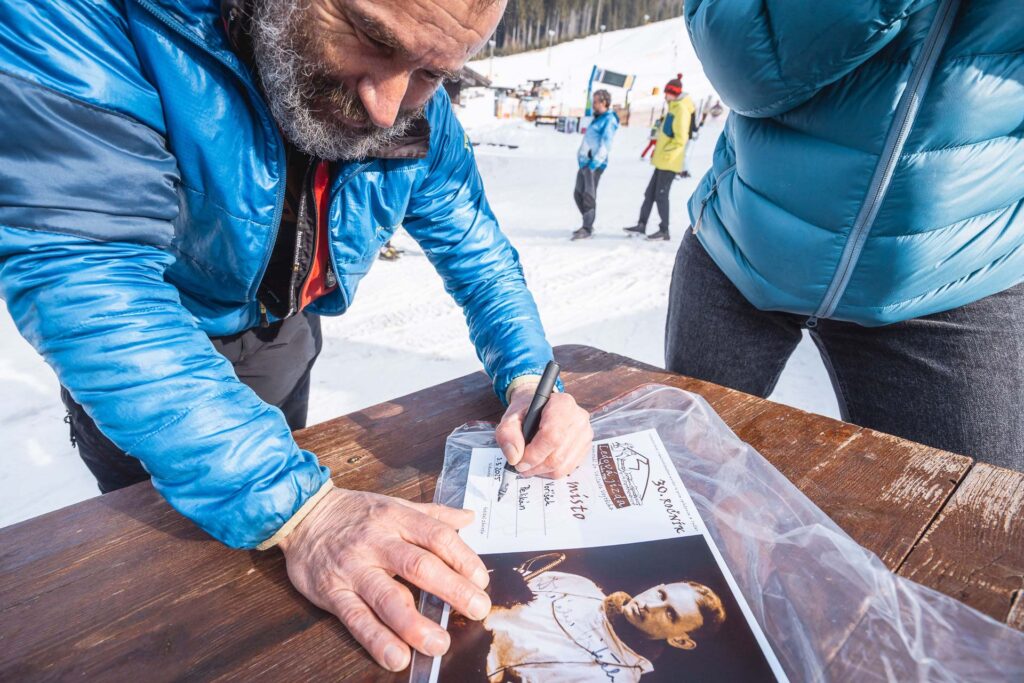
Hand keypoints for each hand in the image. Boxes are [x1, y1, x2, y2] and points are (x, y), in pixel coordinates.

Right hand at [278, 488, 490, 671]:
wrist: (302, 513)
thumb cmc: (355, 512)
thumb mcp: (394, 504)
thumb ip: (433, 514)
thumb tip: (469, 518)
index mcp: (396, 518)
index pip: (437, 537)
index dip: (463, 558)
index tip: (481, 580)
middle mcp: (377, 542)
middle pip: (419, 566)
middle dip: (452, 590)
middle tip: (478, 609)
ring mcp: (354, 569)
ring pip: (387, 598)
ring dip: (415, 624)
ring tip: (439, 643)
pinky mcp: (332, 592)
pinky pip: (356, 618)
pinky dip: (376, 640)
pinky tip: (396, 656)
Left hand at [494, 384, 592, 478]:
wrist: (540, 408)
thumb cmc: (526, 412)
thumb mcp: (510, 418)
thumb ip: (508, 434)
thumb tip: (514, 457)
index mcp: (562, 404)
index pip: (552, 435)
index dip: (534, 454)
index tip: (519, 462)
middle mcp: (579, 418)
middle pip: (557, 455)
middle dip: (535, 466)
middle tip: (520, 466)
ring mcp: (585, 433)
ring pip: (563, 466)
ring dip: (542, 471)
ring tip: (529, 465)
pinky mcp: (585, 447)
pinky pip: (568, 469)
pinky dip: (551, 472)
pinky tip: (541, 463)